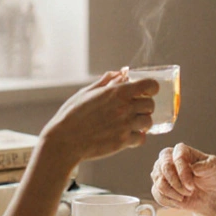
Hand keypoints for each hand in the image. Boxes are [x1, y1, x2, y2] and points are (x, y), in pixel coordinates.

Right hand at [40, 71, 157, 166]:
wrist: (64, 140)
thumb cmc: (72, 115)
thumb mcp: (86, 93)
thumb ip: (106, 81)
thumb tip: (120, 73)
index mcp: (117, 92)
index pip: (149, 85)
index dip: (151, 87)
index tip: (147, 91)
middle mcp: (124, 108)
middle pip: (150, 104)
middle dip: (145, 106)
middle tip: (135, 109)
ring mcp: (125, 126)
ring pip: (148, 122)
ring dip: (142, 122)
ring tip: (132, 123)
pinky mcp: (123, 142)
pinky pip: (141, 139)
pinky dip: (137, 137)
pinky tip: (128, 135)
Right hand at [149, 143, 215, 215]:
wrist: (209, 195)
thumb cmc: (211, 177)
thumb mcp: (215, 168)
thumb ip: (207, 165)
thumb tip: (194, 168)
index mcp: (181, 150)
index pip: (177, 158)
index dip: (183, 173)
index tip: (191, 186)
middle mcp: (167, 158)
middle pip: (165, 169)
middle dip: (178, 184)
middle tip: (189, 191)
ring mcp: (160, 172)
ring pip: (160, 183)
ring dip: (175, 194)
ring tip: (186, 195)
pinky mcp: (157, 186)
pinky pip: (157, 194)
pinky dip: (170, 201)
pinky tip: (180, 200)